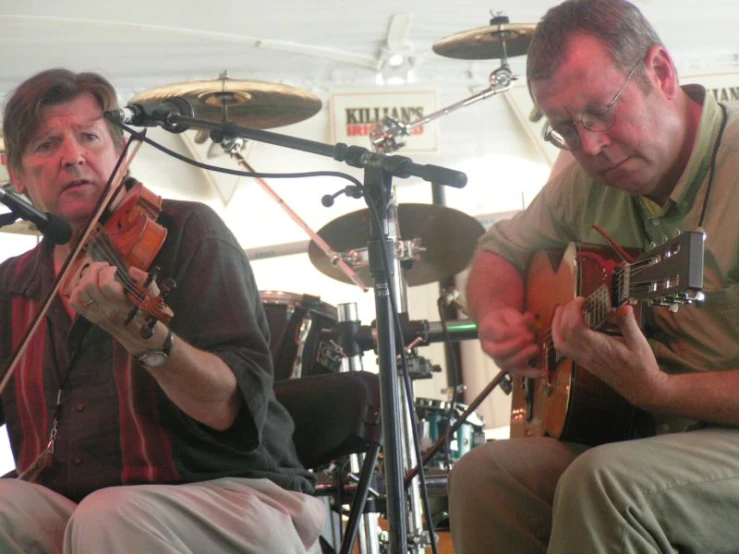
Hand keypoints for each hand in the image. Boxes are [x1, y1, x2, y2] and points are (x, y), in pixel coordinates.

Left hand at [69, 262, 160, 351]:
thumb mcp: (155, 298)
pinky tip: (86, 287)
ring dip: (85, 278)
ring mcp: (98, 315)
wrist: (144, 340)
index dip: (107, 271)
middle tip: (103, 266)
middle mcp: (108, 309)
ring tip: (95, 274)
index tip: (115, 269)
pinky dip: (76, 292)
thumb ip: (146, 281)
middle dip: (94, 270)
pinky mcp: (92, 319)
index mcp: (123, 304)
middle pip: (90, 285)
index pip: (106, 284)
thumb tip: (131, 270)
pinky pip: (76, 304)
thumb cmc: (151, 317)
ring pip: (81, 292)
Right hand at [477, 308, 543, 377]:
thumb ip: (519, 318)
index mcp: (486, 331)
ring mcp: (499, 359)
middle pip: (499, 352)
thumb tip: (530, 319)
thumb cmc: (505, 319)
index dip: (514, 332)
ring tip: (535, 348)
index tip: (526, 328)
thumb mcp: (510, 314)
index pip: (500, 334)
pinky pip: (521, 372)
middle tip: (530, 336)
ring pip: (508, 364)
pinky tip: (545, 372)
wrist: (501, 326)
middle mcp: (489, 348)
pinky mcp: (511, 366)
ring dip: (523, 357)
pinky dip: (533, 373)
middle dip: (516, 346)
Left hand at [551, 299, 667, 406]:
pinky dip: (558, 335)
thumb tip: (624, 306)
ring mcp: (582, 359)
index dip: (574, 310)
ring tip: (563, 311)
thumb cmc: (641, 365)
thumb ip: (628, 324)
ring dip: (556, 324)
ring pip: (559, 342)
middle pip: (564, 332)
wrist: (640, 387)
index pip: (576, 327)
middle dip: (565, 313)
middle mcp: (586, 353)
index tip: (582, 299)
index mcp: (599, 346)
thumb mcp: (639, 342)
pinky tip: (564, 327)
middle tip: (575, 302)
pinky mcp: (582, 363)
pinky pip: (563, 350)